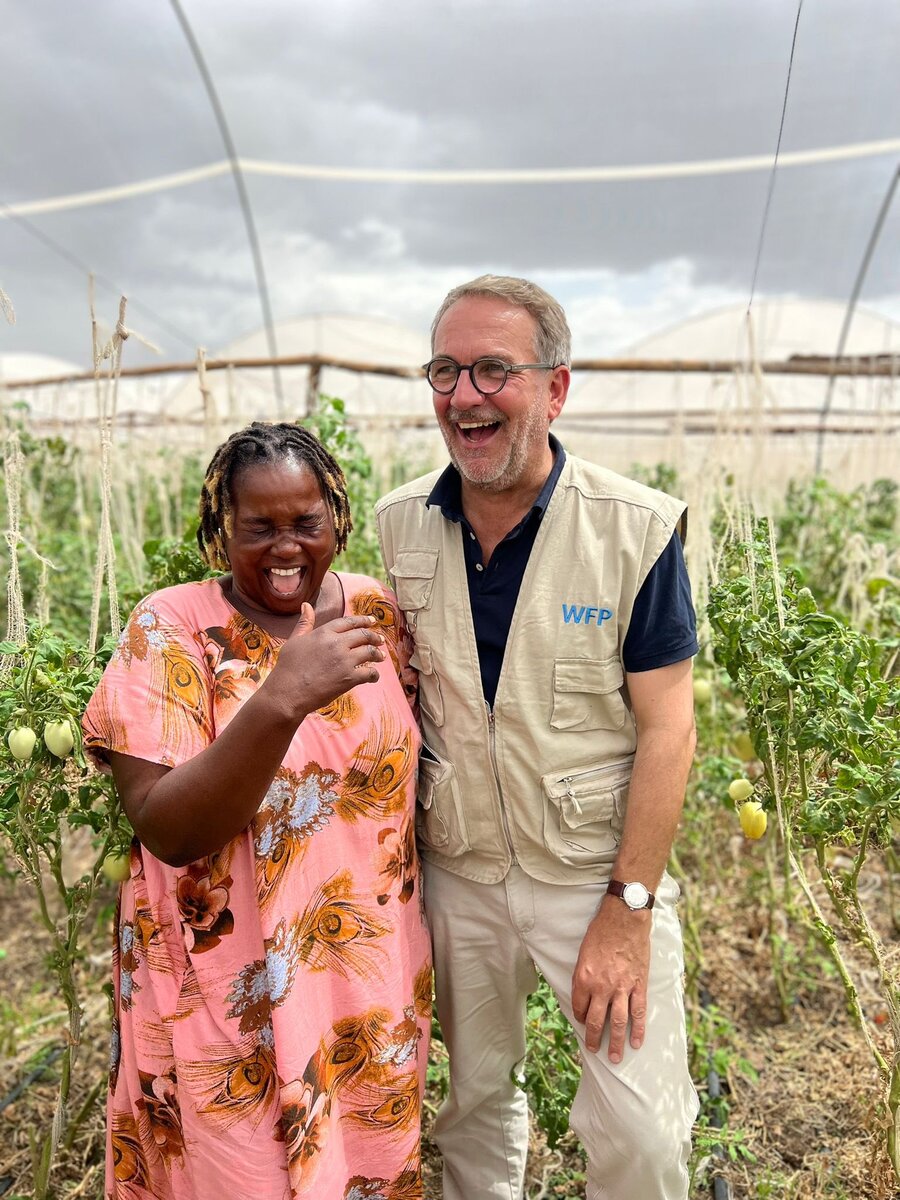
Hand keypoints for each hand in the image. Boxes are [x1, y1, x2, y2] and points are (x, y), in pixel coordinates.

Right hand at [269, 604, 384, 718]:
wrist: (287, 693)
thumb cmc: (287, 668)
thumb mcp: (294, 640)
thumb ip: (304, 623)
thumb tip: (306, 605)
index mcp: (324, 632)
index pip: (349, 622)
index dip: (363, 621)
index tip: (372, 621)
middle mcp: (336, 643)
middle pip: (363, 635)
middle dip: (374, 637)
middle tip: (380, 640)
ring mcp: (344, 660)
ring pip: (369, 652)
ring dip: (377, 654)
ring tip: (381, 657)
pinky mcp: (349, 678)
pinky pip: (369, 673)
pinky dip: (374, 675)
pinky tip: (373, 676)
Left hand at [571, 899, 650, 1061]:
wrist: (624, 918)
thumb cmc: (601, 931)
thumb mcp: (583, 952)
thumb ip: (583, 974)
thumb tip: (584, 992)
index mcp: (584, 978)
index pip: (579, 1007)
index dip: (579, 1017)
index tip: (581, 1021)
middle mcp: (601, 987)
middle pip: (595, 1020)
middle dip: (593, 1038)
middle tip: (593, 1049)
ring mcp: (621, 988)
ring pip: (617, 1022)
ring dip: (615, 1042)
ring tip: (614, 1057)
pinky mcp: (638, 985)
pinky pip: (638, 1012)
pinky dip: (638, 1029)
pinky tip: (636, 1042)